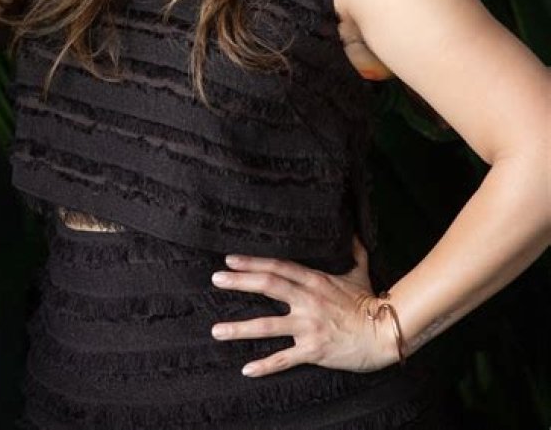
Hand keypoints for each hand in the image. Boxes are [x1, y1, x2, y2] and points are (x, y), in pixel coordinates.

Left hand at [209, 235, 397, 375]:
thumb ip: (354, 252)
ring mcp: (309, 326)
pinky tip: (246, 369)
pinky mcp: (313, 350)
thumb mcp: (360, 272)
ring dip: (239, 328)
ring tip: (217, 330)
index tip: (230, 259)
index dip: (253, 262)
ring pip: (268, 326)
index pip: (278, 267)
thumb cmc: (370, 302)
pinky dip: (264, 365)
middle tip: (215, 279)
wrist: (384, 334)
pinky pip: (284, 359)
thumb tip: (355, 231)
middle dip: (239, 282)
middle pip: (268, 286)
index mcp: (314, 280)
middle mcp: (308, 300)